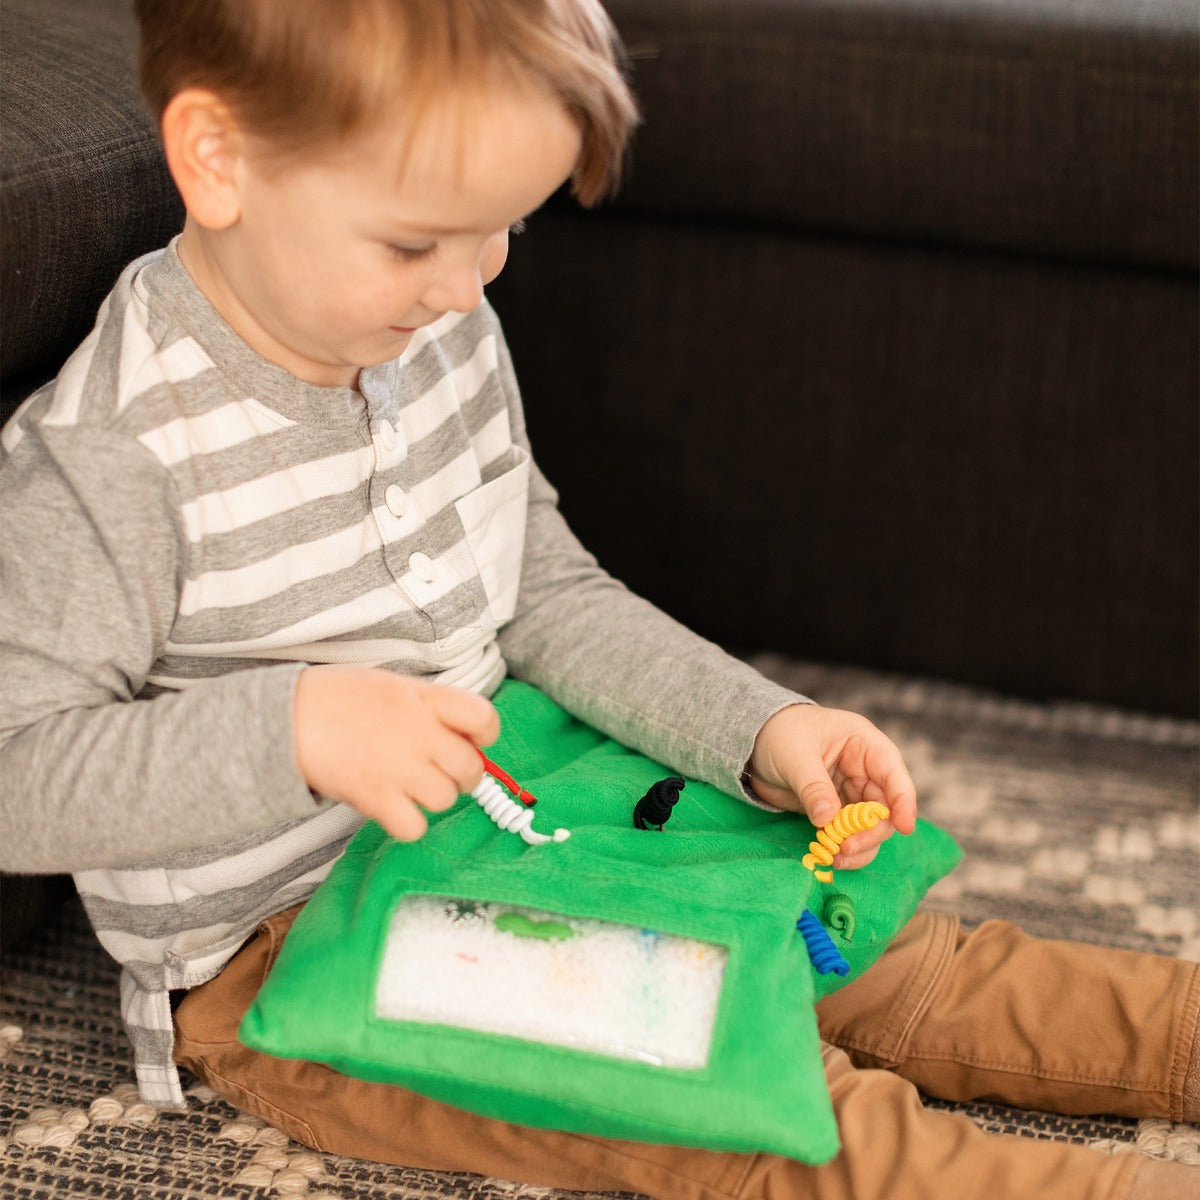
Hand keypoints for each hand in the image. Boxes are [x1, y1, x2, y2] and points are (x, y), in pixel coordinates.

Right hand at [293, 666, 498, 841]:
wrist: (285, 718)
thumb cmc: (336, 697)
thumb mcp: (391, 685)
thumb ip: (428, 706)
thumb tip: (459, 734)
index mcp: (426, 699)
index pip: (485, 719)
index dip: (484, 735)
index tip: (471, 740)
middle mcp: (420, 733)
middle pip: (471, 769)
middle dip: (461, 775)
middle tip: (438, 772)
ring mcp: (400, 767)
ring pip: (446, 800)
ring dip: (431, 798)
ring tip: (407, 786)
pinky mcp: (377, 798)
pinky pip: (415, 827)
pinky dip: (406, 823)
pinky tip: (391, 807)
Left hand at [746, 704, 916, 869]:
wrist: (755, 741)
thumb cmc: (779, 733)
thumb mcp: (795, 756)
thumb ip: (814, 787)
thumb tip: (828, 820)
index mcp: (864, 745)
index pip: (894, 774)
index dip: (904, 801)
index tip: (905, 828)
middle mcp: (865, 770)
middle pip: (885, 808)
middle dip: (871, 832)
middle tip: (846, 848)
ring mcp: (852, 792)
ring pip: (871, 826)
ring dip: (860, 845)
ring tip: (836, 858)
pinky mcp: (837, 811)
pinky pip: (851, 833)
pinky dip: (845, 847)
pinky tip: (830, 855)